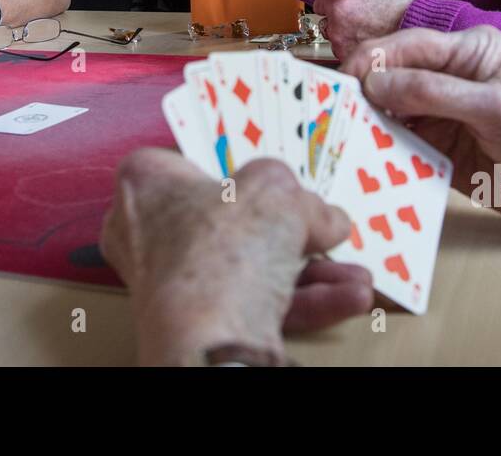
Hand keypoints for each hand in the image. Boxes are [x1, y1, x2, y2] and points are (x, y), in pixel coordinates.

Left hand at [101, 149, 372, 364]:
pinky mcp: (196, 325)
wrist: (213, 338)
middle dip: (289, 227)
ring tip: (355, 272)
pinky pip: (255, 305)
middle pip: (229, 220)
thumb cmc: (223, 246)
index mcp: (145, 185)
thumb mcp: (276, 191)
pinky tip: (349, 297)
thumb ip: (300, 196)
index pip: (185, 162)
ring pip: (250, 269)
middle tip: (321, 222)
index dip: (230, 164)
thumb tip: (322, 216)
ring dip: (312, 272)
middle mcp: (147, 235)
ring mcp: (171, 285)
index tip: (268, 173)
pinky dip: (304, 301)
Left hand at [314, 0, 416, 59]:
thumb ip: (356, 5)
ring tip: (366, 42)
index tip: (329, 7)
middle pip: (328, 28)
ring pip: (337, 46)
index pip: (320, 4)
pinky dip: (357, 58)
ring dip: (347, 45)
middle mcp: (337, 30)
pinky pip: (349, 60)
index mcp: (340, 9)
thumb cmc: (403, 12)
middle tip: (355, 29)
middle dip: (339, 28)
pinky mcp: (354, 64)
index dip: (327, 6)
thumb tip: (352, 9)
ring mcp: (343, 50)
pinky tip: (370, 53)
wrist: (419, 29)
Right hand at [340, 26, 500, 234]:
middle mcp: (447, 78)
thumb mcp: (498, 108)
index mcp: (469, 50)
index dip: (374, 58)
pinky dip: (373, 148)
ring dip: (360, 118)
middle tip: (325, 102)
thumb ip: (436, 93)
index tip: (345, 79)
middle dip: (357, 85)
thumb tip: (376, 84)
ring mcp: (438, 115)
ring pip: (385, 109)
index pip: (408, 46)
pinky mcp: (434, 150)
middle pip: (389, 74)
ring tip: (329, 127)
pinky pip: (395, 144)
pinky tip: (354, 154)